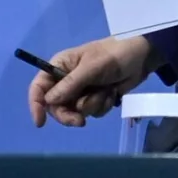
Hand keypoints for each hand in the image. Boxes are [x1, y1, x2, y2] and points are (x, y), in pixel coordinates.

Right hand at [28, 36, 155, 127]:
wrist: (142, 57)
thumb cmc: (114, 55)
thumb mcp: (91, 67)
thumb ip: (70, 84)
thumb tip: (49, 100)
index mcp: (60, 66)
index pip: (39, 87)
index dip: (36, 105)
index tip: (40, 122)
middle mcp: (67, 80)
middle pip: (56, 106)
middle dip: (68, 115)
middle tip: (80, 121)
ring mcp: (82, 90)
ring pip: (76, 111)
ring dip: (92, 106)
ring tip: (106, 91)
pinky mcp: (96, 98)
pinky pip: (92, 112)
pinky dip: (103, 105)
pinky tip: (113, 93)